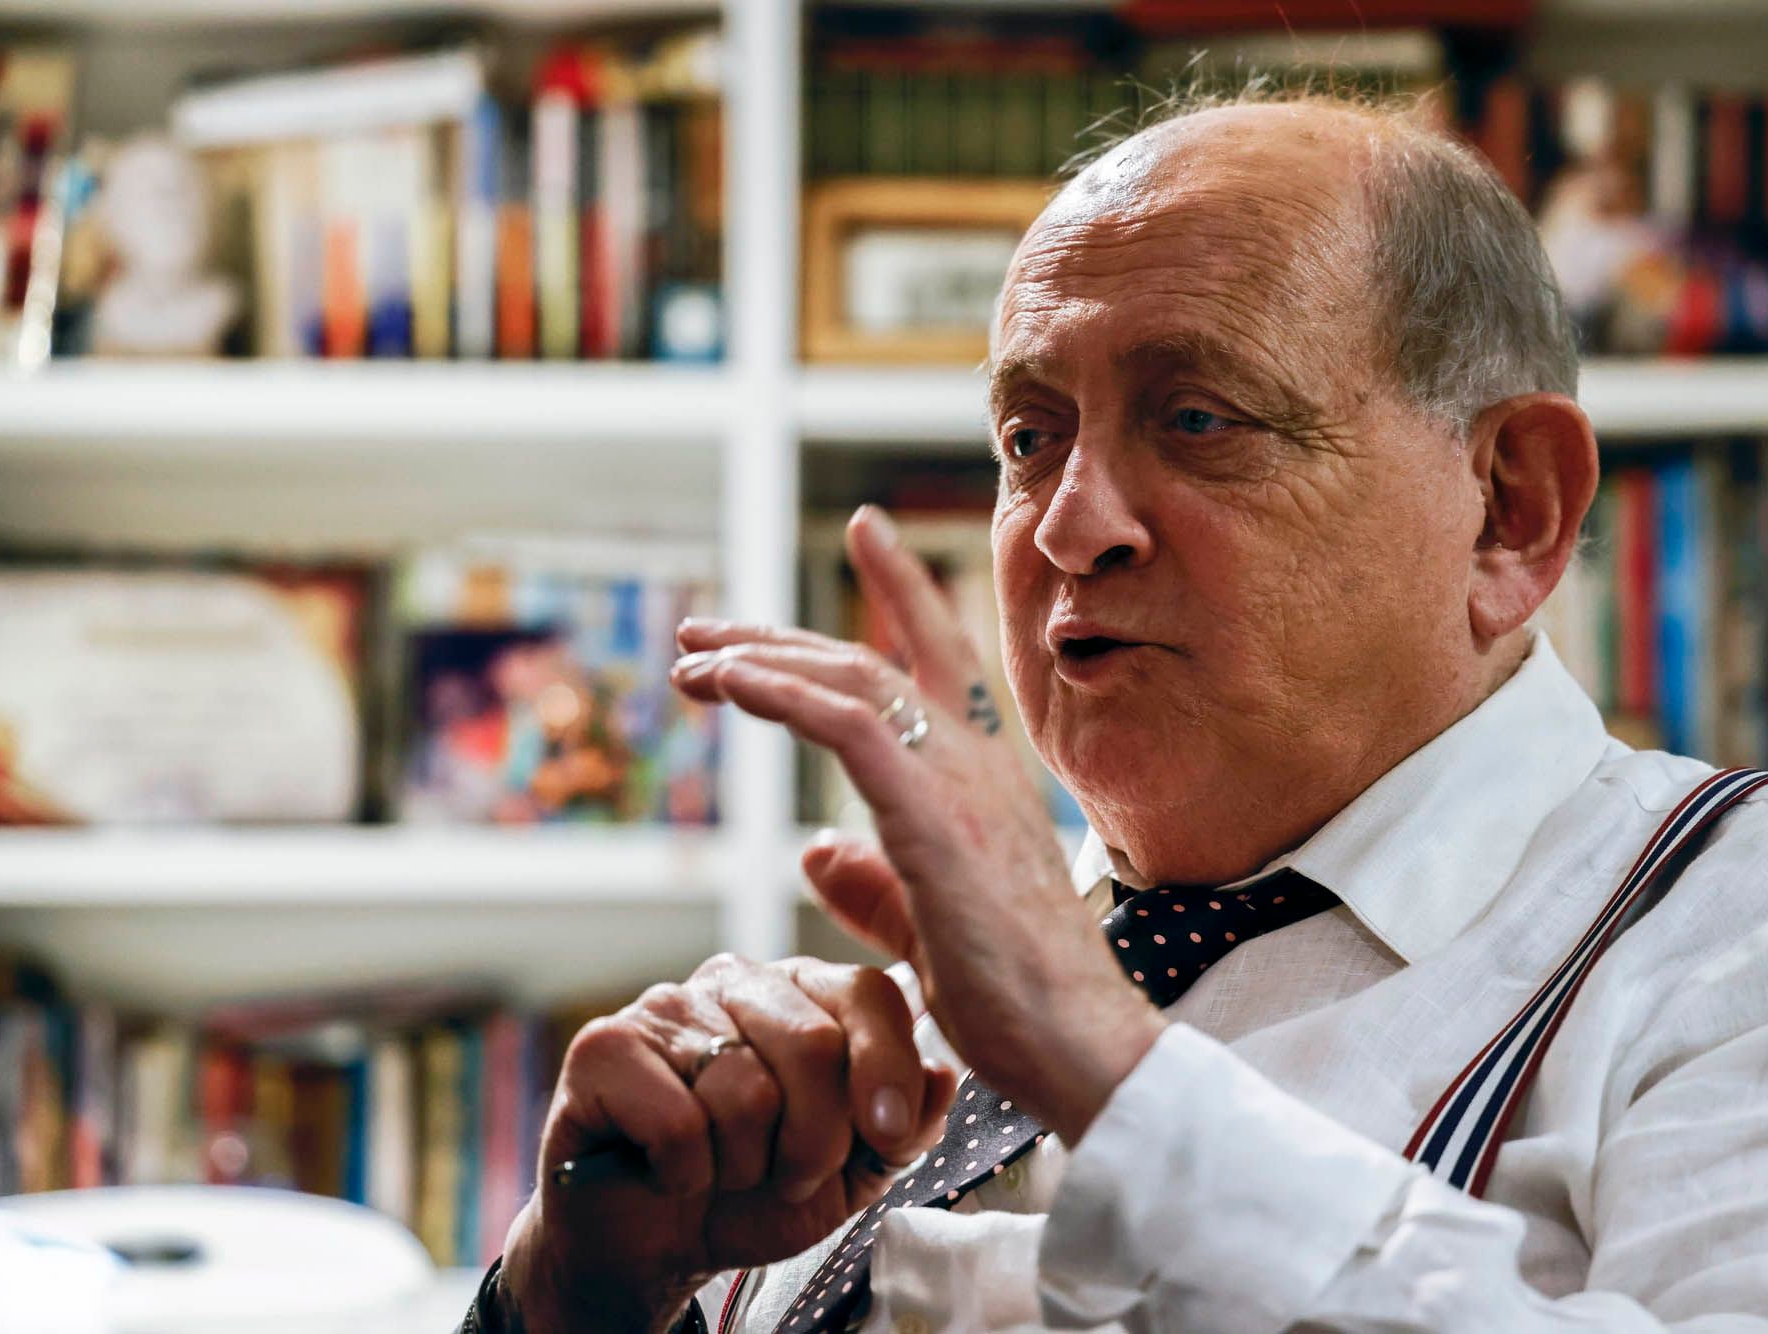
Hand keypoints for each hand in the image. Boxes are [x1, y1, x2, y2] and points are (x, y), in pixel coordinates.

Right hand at [500, 955, 955, 1333]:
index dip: (886, 1072)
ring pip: (745, 1092)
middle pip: (815, 1045)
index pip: (871, 995)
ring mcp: (667, 1004)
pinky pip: (677, 1120)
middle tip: (782, 1172)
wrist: (654, 1245)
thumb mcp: (852, 1171)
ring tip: (718, 1168)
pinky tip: (666, 1168)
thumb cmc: (753, 1193)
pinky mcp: (602, 1044)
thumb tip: (943, 1076)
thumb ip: (904, 1126)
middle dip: (813, 1142)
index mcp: (805, 993)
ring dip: (741, 1166)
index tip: (885, 1136)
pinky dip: (682, 1171)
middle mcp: (737, 980)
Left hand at [672, 506, 1166, 1141]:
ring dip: (761, 658)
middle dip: (779, 638)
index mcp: (983, 777)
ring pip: (853, 679)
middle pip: (871, 660)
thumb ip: (871, 883)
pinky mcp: (935, 815)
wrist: (1075, 1041)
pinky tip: (728, 684)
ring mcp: (961, 782)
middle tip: (705, 631)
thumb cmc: (1014, 995)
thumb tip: (814, 849)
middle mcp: (977, 760)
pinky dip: (782, 692)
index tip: (864, 529)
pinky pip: (847, 725)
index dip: (901, 586)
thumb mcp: (925, 927)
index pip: (941, 654)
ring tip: (692, 656)